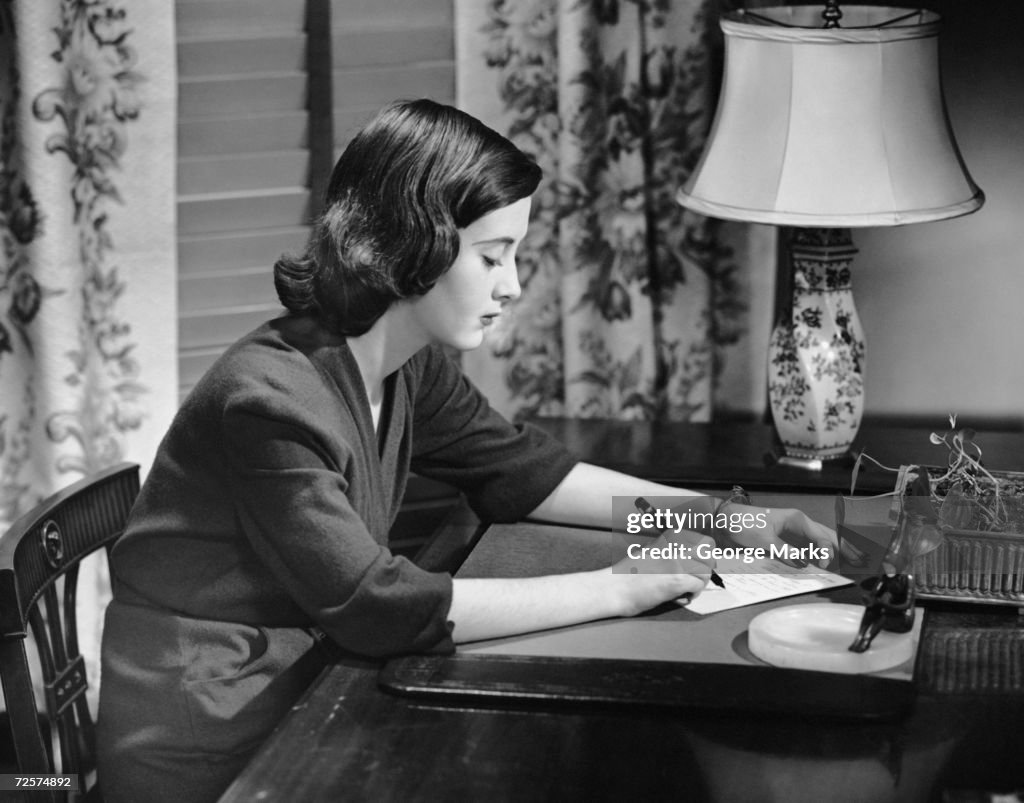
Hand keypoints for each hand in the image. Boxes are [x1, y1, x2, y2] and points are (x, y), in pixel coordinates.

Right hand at [609, 530, 716, 615]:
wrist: (614, 588)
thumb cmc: (627, 575)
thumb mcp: (649, 552)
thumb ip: (667, 551)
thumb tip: (687, 558)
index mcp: (669, 539)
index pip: (704, 541)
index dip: (706, 555)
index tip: (702, 564)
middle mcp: (674, 547)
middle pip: (708, 554)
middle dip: (705, 568)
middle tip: (696, 579)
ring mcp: (676, 563)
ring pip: (705, 571)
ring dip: (700, 582)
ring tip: (688, 589)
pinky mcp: (676, 580)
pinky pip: (698, 586)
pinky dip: (693, 593)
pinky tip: (682, 595)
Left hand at [722, 503, 837, 567]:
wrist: (727, 521)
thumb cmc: (744, 523)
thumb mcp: (765, 539)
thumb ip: (784, 552)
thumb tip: (801, 564)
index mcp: (797, 520)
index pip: (821, 536)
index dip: (826, 551)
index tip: (823, 565)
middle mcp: (799, 526)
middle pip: (827, 537)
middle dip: (843, 548)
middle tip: (859, 561)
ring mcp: (794, 535)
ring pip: (819, 545)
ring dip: (831, 554)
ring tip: (848, 565)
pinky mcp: (787, 543)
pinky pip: (805, 552)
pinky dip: (815, 558)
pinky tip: (823, 567)